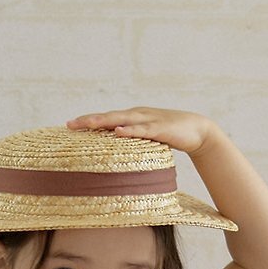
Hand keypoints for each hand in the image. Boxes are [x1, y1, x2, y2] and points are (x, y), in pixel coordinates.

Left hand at [66, 107, 216, 158]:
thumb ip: (131, 142)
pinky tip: (118, 132)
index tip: (69, 126)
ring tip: (87, 124)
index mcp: (132, 118)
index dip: (88, 121)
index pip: (106, 119)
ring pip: (122, 120)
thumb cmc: (170, 135)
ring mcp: (148, 120)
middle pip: (109, 117)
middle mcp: (137, 115)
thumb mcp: (146, 139)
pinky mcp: (160, 128)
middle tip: (69, 125)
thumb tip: (113, 154)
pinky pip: (142, 130)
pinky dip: (130, 130)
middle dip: (89, 120)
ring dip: (104, 121)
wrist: (198, 130)